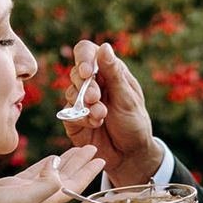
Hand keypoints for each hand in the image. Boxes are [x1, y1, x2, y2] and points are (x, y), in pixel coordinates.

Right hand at [0, 144, 104, 202]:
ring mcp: (28, 192)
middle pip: (67, 177)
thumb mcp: (25, 197)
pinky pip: (37, 173)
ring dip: (66, 162)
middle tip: (93, 147)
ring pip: (53, 173)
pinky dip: (47, 164)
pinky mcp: (15, 187)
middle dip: (81, 163)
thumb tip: (57, 166)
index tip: (101, 158)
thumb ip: (45, 183)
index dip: (89, 172)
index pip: (75, 184)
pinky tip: (52, 158)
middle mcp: (41, 196)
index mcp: (47, 200)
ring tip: (77, 149)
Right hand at [61, 40, 162, 184]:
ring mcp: (81, 101)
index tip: (88, 72)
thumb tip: (104, 46)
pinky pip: (68, 112)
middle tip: (96, 99)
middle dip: (85, 86)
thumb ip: (114, 74)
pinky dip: (81, 118)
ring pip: (70, 92)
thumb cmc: (134, 123)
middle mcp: (93, 83)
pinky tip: (95, 124)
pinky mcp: (73, 118)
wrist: (129, 155)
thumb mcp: (127, 98)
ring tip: (101, 116)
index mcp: (108, 71)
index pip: (87, 52)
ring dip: (85, 104)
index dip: (83, 58)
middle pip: (76, 72)